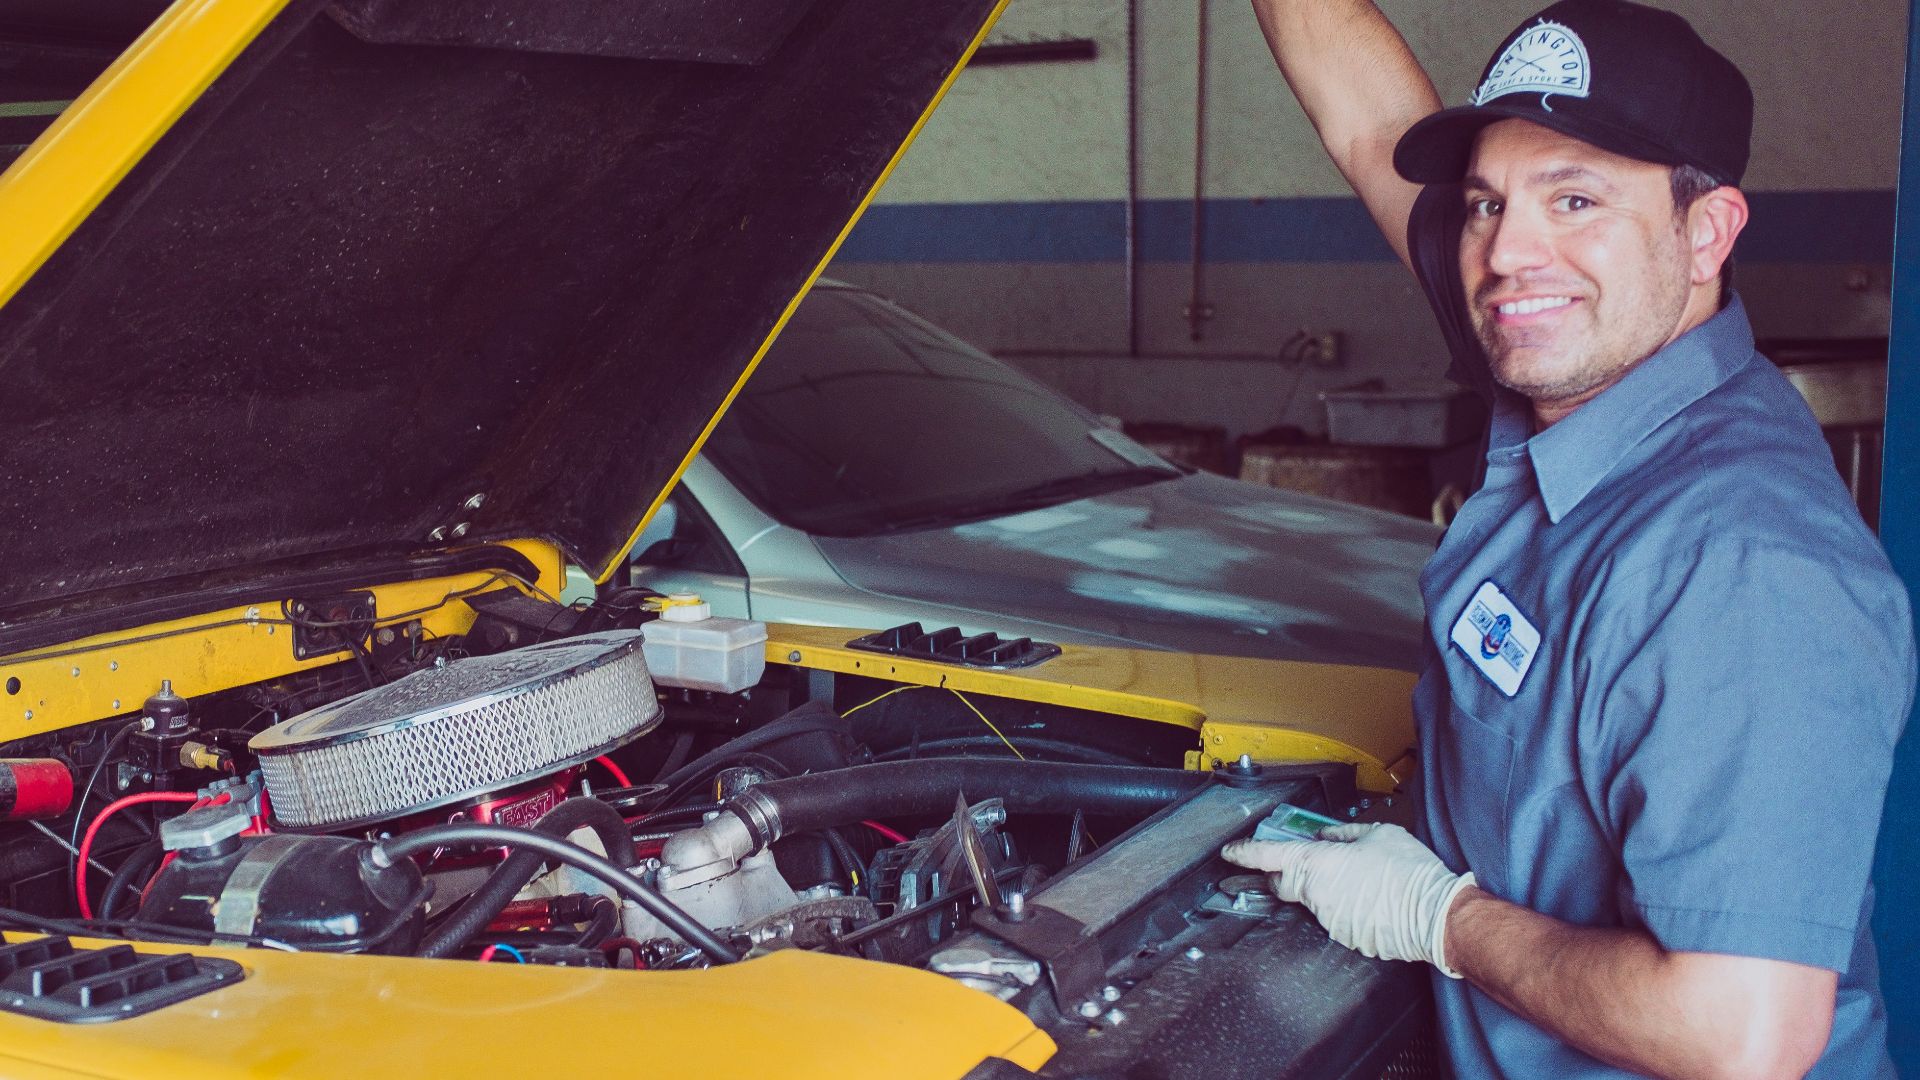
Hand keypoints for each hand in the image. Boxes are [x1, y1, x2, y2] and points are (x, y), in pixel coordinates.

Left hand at [1222, 822, 1475, 977]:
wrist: (1436, 914)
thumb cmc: (1409, 871)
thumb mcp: (1378, 834)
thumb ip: (1344, 834)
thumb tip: (1326, 837)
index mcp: (1318, 863)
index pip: (1268, 857)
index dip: (1245, 854)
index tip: (1230, 853)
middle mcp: (1316, 893)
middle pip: (1284, 884)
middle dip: (1284, 875)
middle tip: (1305, 865)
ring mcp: (1329, 919)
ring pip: (1314, 902)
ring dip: (1326, 892)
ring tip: (1362, 882)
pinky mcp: (1346, 937)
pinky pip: (1337, 919)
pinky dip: (1347, 909)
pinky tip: (1372, 901)